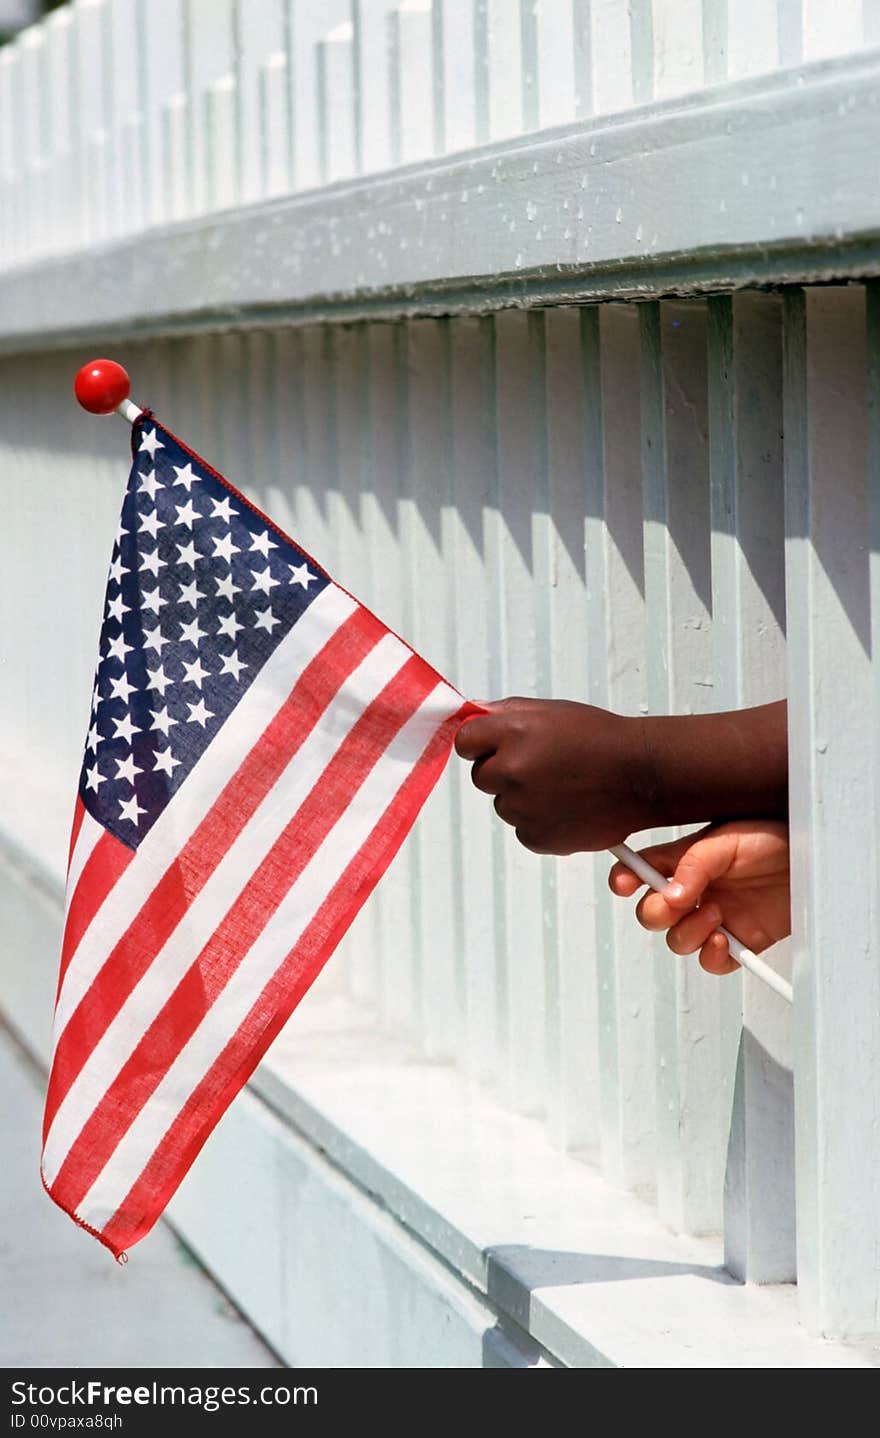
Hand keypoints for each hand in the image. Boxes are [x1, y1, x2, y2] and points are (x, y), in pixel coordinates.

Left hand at [454, 697, 652, 853]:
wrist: (642, 776)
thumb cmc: (602, 740)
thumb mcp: (553, 712)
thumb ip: (508, 712)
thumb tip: (474, 714)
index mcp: (513, 733)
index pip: (465, 742)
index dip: (479, 744)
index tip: (493, 747)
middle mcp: (513, 770)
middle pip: (482, 777)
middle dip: (503, 772)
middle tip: (542, 766)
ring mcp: (523, 807)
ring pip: (505, 805)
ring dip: (523, 798)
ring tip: (563, 787)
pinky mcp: (536, 837)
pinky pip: (523, 830)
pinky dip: (540, 822)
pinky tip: (568, 807)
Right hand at [608, 820, 790, 974]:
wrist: (814, 858)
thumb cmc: (774, 835)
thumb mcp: (728, 838)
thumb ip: (694, 864)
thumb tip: (671, 894)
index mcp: (683, 859)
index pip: (640, 870)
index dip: (625, 878)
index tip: (625, 884)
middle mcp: (694, 890)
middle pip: (651, 913)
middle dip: (656, 913)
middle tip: (679, 903)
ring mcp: (714, 917)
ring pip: (677, 941)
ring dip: (688, 933)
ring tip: (715, 915)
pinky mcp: (739, 941)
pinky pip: (712, 962)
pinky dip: (712, 956)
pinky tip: (724, 940)